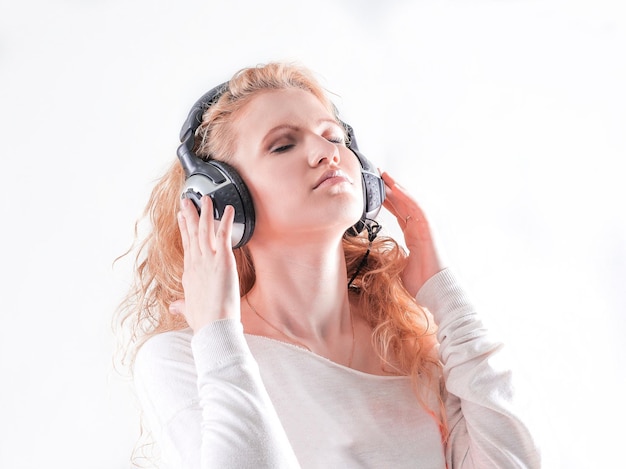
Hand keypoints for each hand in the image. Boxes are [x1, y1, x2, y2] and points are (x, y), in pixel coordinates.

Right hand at [173, 196, 240, 332]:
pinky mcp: (223, 261)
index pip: (187, 245)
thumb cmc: (203, 321)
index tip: (182, 217)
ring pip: (205, 230)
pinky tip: (228, 209)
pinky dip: (225, 221)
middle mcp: (196, 263)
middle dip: (190, 215)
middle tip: (187, 200)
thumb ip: (182, 305)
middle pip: (192, 233)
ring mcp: (208, 260)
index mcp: (190, 272)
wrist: (213, 326)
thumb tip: (174, 306)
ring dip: (205, 212)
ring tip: (206, 198)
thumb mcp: (188, 310)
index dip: (184, 229)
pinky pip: (223, 235)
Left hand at [381, 171, 446, 296]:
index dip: (388, 202)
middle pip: (403, 204)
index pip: (399, 214)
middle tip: (377, 176)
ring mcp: (424, 227)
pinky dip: (407, 197)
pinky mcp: (429, 228)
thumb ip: (388, 259)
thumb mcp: (397, 267)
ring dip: (398, 188)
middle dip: (391, 190)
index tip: (375, 193)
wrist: (434, 289)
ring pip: (409, 202)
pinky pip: (417, 208)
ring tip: (385, 176)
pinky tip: (396, 188)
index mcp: (413, 236)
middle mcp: (418, 229)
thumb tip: (372, 262)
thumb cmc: (420, 283)